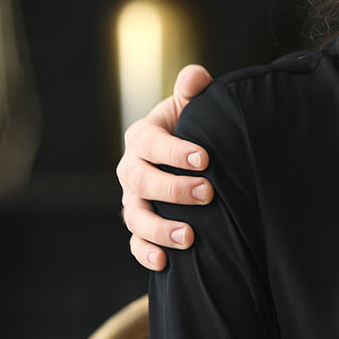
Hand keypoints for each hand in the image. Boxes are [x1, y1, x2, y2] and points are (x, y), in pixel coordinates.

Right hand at [117, 65, 213, 269]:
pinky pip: (135, 242)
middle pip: (141, 182)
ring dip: (159, 229)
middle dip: (173, 190)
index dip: (175, 152)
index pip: (151, 144)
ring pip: (135, 216)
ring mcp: (132, 199)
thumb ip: (193, 89)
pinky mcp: (139, 224)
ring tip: (190, 236)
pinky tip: (165, 263)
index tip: (205, 158)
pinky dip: (145, 253)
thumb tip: (195, 75)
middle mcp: (131, 168)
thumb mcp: (192, 106)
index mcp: (142, 137)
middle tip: (208, 193)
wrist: (190, 156)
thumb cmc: (193, 127)